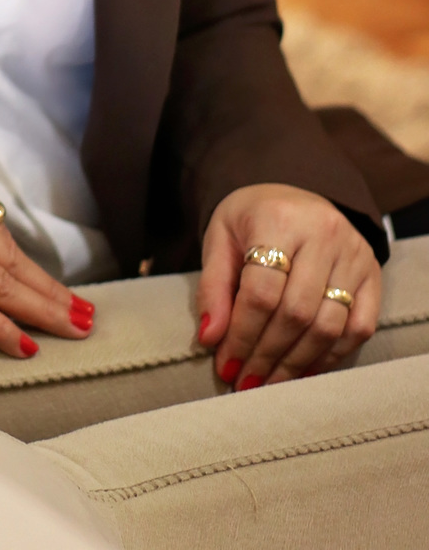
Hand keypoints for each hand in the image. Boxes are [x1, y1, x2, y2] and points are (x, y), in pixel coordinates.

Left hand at [197, 183, 380, 387]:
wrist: (294, 199)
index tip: (226, 365)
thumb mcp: (220, 238)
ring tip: (269, 382)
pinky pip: (359, 328)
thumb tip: (210, 338)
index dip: (242, 335)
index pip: (261, 291)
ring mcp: (354, 254)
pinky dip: (331, 356)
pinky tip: (304, 369)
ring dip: (296, 364)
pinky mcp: (372, 273)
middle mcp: (323, 233)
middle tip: (245, 382)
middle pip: (296, 313)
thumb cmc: (252, 220)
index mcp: (279, 218)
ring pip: (328, 326)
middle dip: (267, 356)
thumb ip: (213, 286)